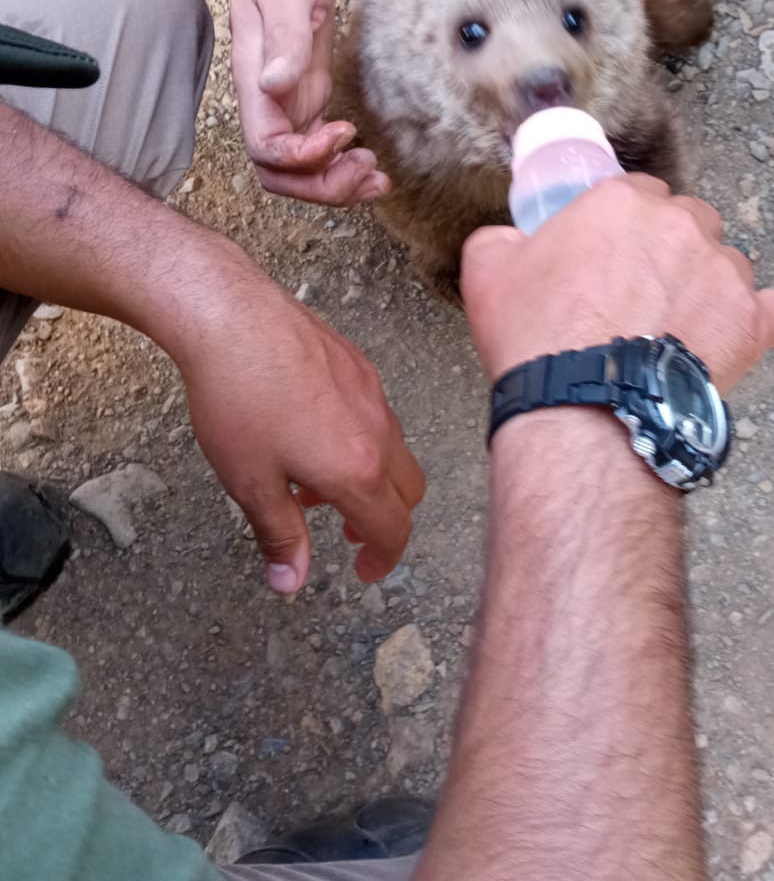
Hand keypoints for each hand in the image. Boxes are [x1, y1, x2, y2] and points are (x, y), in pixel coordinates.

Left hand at [173, 247, 424, 593]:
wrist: (233, 320)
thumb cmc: (238, 399)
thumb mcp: (250, 483)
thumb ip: (280, 536)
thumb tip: (291, 582)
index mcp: (357, 469)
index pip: (394, 529)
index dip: (384, 559)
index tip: (365, 571)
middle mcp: (378, 431)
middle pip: (409, 490)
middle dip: (386, 519)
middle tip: (348, 533)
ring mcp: (372, 393)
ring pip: (394, 449)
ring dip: (370, 478)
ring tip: (313, 484)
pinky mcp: (358, 364)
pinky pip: (377, 414)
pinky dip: (361, 440)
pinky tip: (310, 433)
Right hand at [176, 0, 388, 204]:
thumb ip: (284, 39)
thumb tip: (274, 84)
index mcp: (256, 81)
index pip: (266, 147)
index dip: (302, 157)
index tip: (342, 132)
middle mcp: (268, 100)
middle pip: (280, 174)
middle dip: (321, 186)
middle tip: (368, 173)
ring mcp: (287, 102)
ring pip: (299, 170)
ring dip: (334, 184)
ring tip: (376, 178)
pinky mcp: (307, 96)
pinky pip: (317, 148)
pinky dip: (341, 165)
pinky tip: (372, 164)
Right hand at [461, 175, 773, 389]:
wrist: (585, 413)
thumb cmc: (537, 341)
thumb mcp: (489, 272)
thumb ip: (503, 240)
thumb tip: (512, 242)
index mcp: (622, 203)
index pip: (637, 193)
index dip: (626, 225)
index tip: (614, 254)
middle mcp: (682, 226)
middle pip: (690, 222)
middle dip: (672, 250)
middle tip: (643, 294)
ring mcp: (723, 273)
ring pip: (729, 264)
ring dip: (710, 287)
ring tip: (679, 330)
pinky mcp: (752, 322)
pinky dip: (763, 319)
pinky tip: (741, 334)